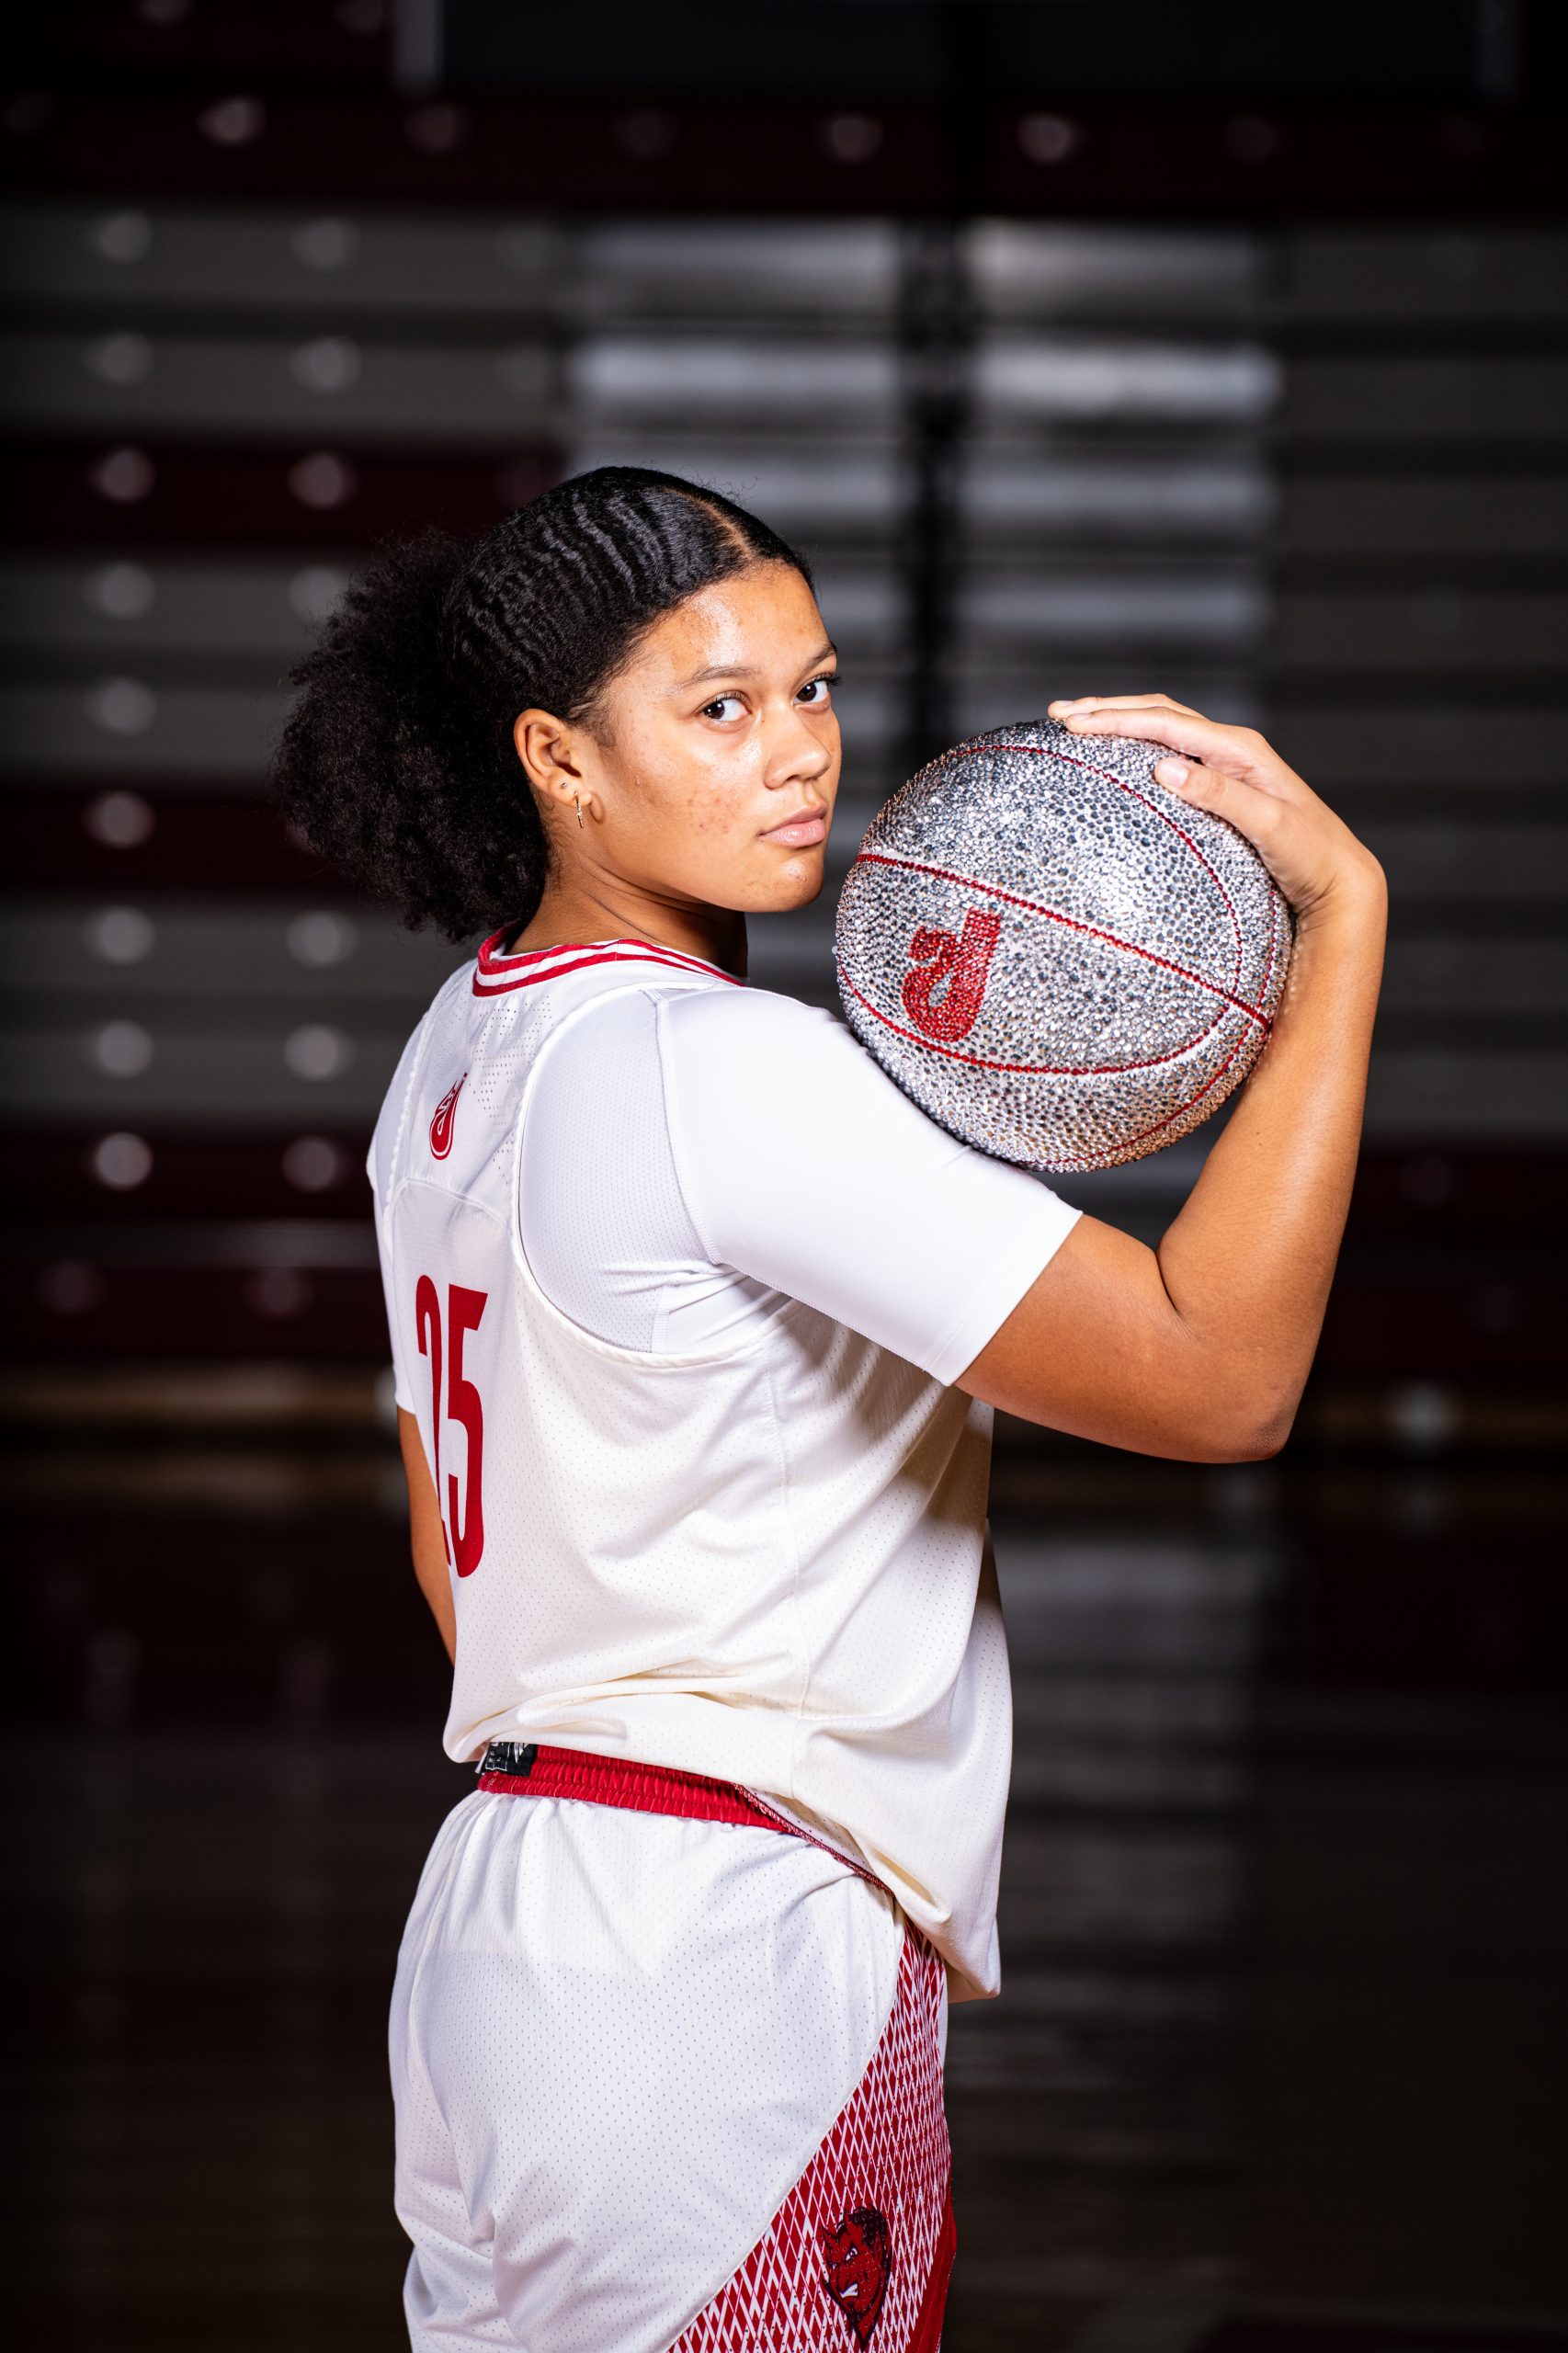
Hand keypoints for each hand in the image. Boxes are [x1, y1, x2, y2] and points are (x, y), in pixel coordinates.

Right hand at [1047, 692, 1383, 926]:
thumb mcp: (1269, 827)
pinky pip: (1170, 752)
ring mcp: (1226, 767)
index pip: (1165, 723)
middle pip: (1159, 714)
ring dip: (1120, 721)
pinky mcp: (1221, 787)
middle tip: (1060, 715)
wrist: (1339, 878)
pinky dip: (1137, 744)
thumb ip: (1220, 796)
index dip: (1116, 720)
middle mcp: (1231, 749)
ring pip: (1163, 728)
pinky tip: (1118, 757)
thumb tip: (1162, 767)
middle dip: (1108, 710)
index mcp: (1239, 749)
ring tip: (1078, 723)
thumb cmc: (1311, 855)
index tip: (1074, 725)